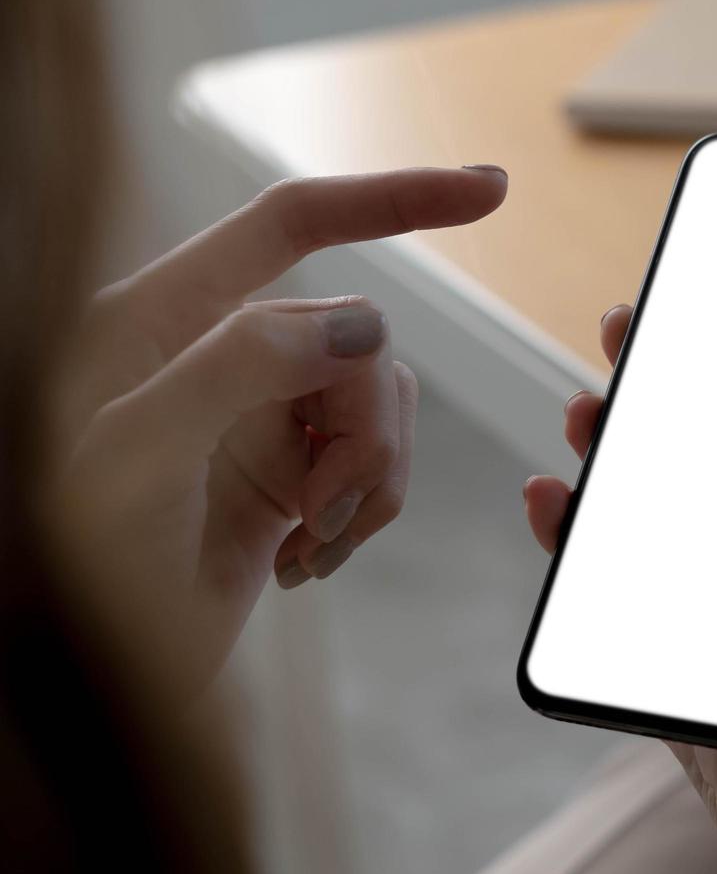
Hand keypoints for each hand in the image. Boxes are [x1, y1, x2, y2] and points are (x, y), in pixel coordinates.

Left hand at [51, 167, 506, 687]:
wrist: (85, 682)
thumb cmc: (72, 565)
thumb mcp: (134, 455)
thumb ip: (237, 370)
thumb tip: (358, 324)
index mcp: (159, 316)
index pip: (290, 224)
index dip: (392, 199)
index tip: (488, 191)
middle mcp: (215, 352)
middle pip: (359, 339)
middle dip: (369, 426)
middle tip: (326, 510)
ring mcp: (259, 415)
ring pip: (382, 401)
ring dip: (373, 477)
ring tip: (313, 541)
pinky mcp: (290, 477)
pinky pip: (378, 463)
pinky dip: (367, 512)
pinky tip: (307, 559)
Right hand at [523, 296, 716, 873]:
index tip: (709, 293)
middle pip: (691, 434)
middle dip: (653, 372)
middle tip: (626, 325)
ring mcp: (703, 586)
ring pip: (634, 490)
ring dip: (601, 434)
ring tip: (590, 404)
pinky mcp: (653, 635)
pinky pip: (590, 570)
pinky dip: (563, 524)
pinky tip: (556, 491)